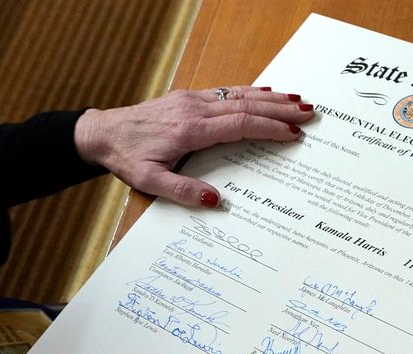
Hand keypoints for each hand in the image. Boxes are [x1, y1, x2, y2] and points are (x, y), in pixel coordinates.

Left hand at [74, 86, 313, 206]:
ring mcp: (192, 100)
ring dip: (270, 97)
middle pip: (245, 105)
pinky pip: (226, 92)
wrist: (102, 133)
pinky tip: (266, 93)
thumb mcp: (148, 182)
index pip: (239, 125)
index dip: (268, 129)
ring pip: (238, 94)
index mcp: (190, 130)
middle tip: (310, 114)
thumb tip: (216, 201)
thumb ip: (182, 191)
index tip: (293, 135)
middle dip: (280, 110)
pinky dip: (250, 92)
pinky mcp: (188, 98)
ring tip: (298, 101)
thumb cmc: (126, 158)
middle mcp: (194, 109)